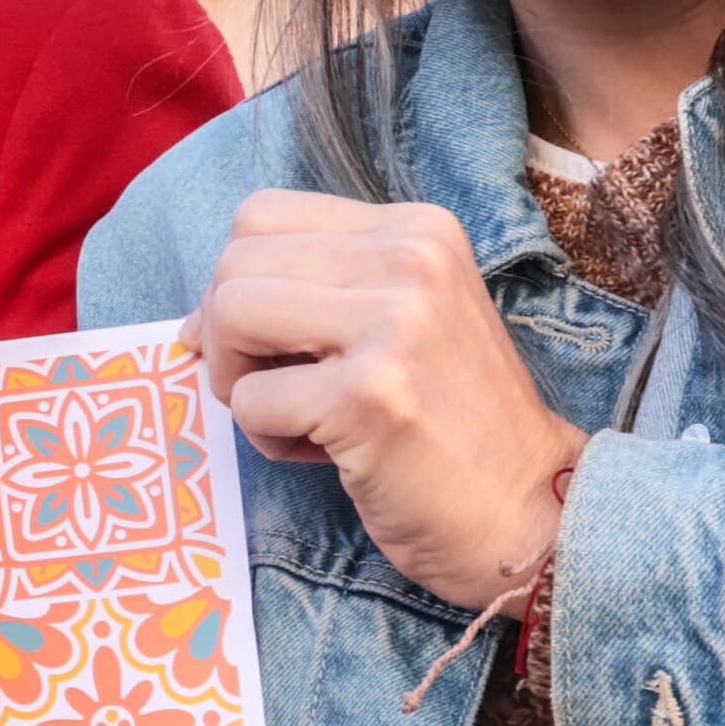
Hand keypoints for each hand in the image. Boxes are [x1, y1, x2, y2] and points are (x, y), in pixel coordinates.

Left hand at [186, 189, 594, 610]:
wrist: (529, 510)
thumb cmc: (450, 425)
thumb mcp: (402, 321)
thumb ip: (318, 293)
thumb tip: (195, 317)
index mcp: (416, 229)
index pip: (262, 215)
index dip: (235, 282)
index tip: (259, 342)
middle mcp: (411, 259)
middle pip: (235, 261)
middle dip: (226, 335)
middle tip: (276, 388)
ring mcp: (395, 324)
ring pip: (230, 315)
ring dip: (238, 382)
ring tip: (296, 419)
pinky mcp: (371, 396)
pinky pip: (251, 400)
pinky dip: (267, 438)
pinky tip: (328, 456)